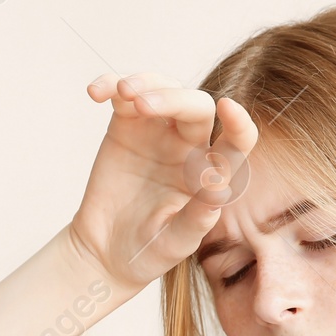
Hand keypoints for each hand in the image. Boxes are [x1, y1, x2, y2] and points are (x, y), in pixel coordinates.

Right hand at [66, 72, 258, 293]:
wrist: (106, 253)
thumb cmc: (149, 251)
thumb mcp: (176, 242)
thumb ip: (198, 218)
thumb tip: (219, 188)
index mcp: (212, 173)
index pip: (237, 141)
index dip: (239, 122)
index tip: (228, 108)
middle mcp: (191, 146)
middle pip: (195, 106)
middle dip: (172, 99)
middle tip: (142, 105)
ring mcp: (158, 133)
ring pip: (163, 89)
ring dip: (146, 83)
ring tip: (123, 93)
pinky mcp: (126, 127)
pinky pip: (124, 96)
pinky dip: (111, 86)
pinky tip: (96, 92)